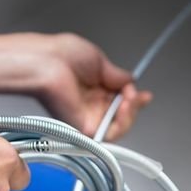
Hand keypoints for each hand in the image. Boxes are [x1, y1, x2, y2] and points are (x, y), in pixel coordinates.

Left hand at [26, 32, 148, 141]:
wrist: (46, 62)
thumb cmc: (61, 55)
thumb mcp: (99, 61)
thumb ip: (117, 76)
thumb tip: (130, 81)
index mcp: (93, 88)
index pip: (118, 101)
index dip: (133, 99)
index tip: (144, 95)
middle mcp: (90, 105)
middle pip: (121, 115)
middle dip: (134, 105)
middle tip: (135, 95)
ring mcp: (87, 116)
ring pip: (119, 127)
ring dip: (130, 113)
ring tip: (130, 99)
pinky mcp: (83, 127)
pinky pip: (109, 134)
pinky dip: (123, 123)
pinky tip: (124, 107)